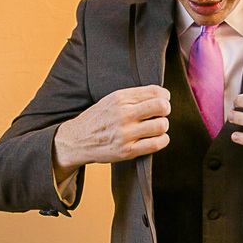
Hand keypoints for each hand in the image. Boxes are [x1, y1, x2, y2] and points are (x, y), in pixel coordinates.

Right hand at [53, 85, 170, 181]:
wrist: (77, 140)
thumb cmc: (98, 119)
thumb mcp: (111, 100)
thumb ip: (133, 96)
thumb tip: (161, 95)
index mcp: (120, 98)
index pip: (154, 91)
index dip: (164, 95)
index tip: (163, 100)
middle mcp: (123, 114)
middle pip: (161, 107)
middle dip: (166, 109)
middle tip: (161, 113)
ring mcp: (125, 134)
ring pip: (161, 125)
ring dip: (163, 126)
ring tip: (156, 127)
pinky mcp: (127, 151)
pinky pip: (156, 144)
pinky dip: (162, 140)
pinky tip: (157, 138)